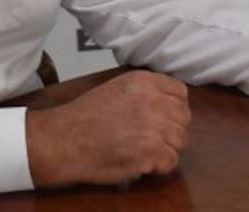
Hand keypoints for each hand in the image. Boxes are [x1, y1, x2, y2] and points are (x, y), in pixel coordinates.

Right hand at [25, 70, 189, 186]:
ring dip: (167, 149)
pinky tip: (143, 163)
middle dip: (173, 130)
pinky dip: (160, 166)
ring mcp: (153, 127)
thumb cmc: (85, 115)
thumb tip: (167, 103)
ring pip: (181, 140)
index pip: (181, 92)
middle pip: (184, 118)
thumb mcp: (118, 88)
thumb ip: (145, 91)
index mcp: (145, 81)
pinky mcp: (150, 153)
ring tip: (147, 151)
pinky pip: (171, 162)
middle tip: (155, 139)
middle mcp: (153, 101)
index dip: (175, 107)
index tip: (166, 117)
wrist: (64, 139)